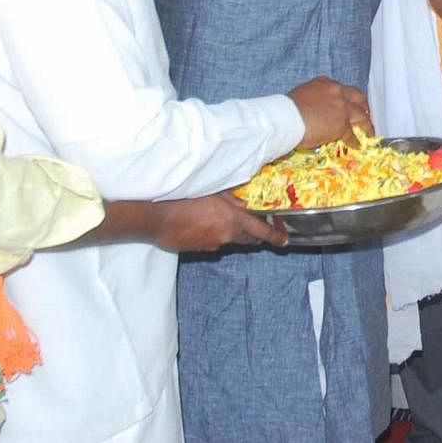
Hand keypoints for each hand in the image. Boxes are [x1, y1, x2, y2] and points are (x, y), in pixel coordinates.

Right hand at [148, 192, 287, 251]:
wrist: (157, 218)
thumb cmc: (185, 199)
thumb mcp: (214, 192)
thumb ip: (231, 200)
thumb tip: (242, 205)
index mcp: (234, 221)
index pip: (262, 232)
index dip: (275, 237)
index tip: (284, 240)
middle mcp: (226, 236)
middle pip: (248, 239)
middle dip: (253, 233)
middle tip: (254, 225)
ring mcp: (212, 245)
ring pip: (228, 240)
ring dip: (229, 232)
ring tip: (218, 219)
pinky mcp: (199, 250)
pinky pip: (212, 242)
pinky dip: (213, 235)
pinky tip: (201, 224)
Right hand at [288, 76, 372, 147]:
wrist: (286, 119)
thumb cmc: (287, 108)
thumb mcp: (302, 95)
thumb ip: (315, 98)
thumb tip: (316, 108)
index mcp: (325, 83)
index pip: (341, 89)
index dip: (346, 97)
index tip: (348, 102)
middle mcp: (337, 92)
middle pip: (357, 97)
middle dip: (363, 105)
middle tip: (366, 113)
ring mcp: (342, 108)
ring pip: (361, 116)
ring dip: (366, 124)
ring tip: (370, 132)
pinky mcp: (342, 125)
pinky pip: (351, 134)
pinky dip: (355, 140)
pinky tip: (357, 145)